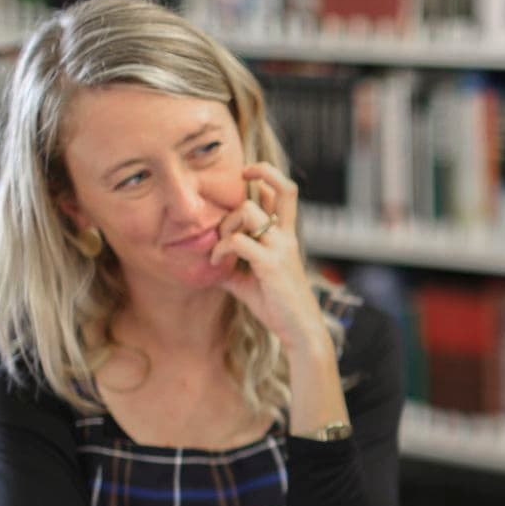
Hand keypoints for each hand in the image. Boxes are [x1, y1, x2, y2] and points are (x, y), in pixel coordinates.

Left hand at [208, 163, 326, 354]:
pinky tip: (216, 262)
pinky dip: (221, 248)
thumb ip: (231, 267)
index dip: (267, 174)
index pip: (283, 192)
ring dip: (227, 223)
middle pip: (282, 186)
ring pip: (249, 210)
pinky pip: (238, 241)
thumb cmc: (277, 306)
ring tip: (220, 245)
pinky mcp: (271, 263)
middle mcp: (287, 236)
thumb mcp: (249, 283)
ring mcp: (281, 247)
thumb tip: (204, 264)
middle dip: (251, 183)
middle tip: (228, 211)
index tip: (244, 175)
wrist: (300, 330)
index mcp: (286, 236)